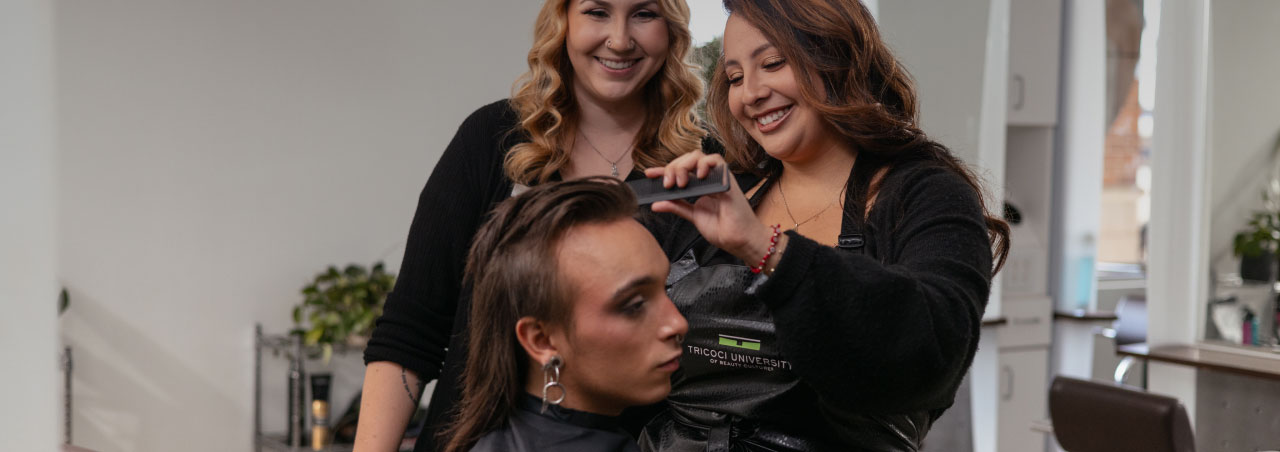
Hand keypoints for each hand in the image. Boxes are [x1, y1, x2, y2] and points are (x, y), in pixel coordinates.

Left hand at [644, 153, 772, 262]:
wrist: (738, 240)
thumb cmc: (722, 229)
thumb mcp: (693, 216)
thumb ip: (676, 207)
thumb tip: (656, 203)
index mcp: (699, 187)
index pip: (678, 172)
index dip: (663, 170)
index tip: (649, 174)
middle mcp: (707, 179)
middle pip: (686, 160)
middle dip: (673, 168)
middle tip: (668, 184)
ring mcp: (716, 178)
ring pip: (698, 156)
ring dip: (685, 165)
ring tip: (680, 182)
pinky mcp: (726, 179)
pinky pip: (716, 160)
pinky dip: (704, 163)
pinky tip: (698, 175)